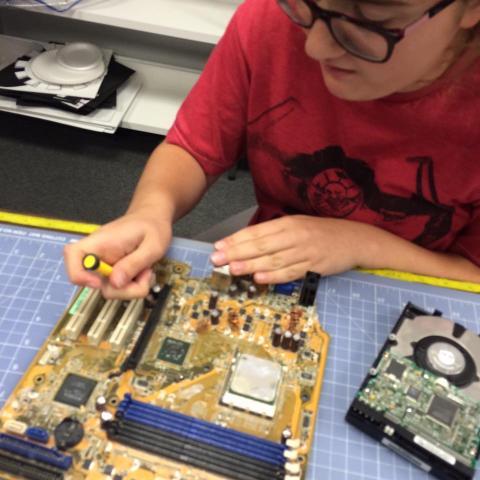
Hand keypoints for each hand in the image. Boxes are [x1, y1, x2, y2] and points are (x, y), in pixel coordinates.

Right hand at [64, 209, 171, 298]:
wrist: (153, 220)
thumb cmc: (152, 226)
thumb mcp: (152, 245)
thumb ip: (134, 263)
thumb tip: (115, 282)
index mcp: (102, 241)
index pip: (73, 254)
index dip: (78, 273)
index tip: (98, 282)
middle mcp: (99, 254)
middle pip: (94, 283)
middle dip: (122, 289)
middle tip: (143, 275)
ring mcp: (106, 265)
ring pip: (109, 289)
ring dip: (131, 288)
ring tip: (145, 271)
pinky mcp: (114, 272)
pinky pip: (118, 287)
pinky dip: (132, 286)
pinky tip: (142, 273)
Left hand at [210, 215, 373, 283]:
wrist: (355, 239)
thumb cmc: (321, 232)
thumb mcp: (298, 225)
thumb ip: (275, 234)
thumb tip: (247, 244)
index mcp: (288, 223)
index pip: (257, 232)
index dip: (236, 239)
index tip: (218, 246)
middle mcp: (294, 236)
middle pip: (261, 245)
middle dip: (236, 252)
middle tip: (217, 259)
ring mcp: (305, 251)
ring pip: (273, 259)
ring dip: (251, 265)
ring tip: (232, 269)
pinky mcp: (314, 266)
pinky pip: (291, 272)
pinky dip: (275, 276)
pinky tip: (259, 278)